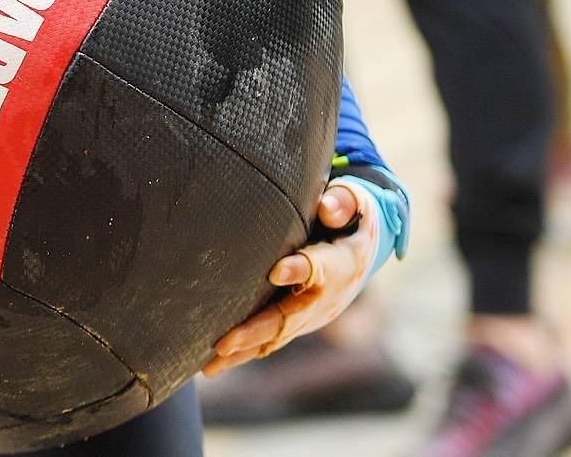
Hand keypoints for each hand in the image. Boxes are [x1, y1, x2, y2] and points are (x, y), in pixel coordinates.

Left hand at [204, 179, 383, 376]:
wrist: (362, 255)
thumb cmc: (349, 221)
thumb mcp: (353, 206)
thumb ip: (341, 204)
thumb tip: (327, 207)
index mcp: (340, 264)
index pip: (321, 268)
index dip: (300, 270)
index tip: (275, 271)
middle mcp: (324, 299)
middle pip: (289, 317)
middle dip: (256, 331)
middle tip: (224, 343)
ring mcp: (309, 316)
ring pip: (276, 338)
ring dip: (243, 352)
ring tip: (208, 367)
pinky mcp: (296, 323)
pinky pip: (270, 340)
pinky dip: (244, 353)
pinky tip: (212, 364)